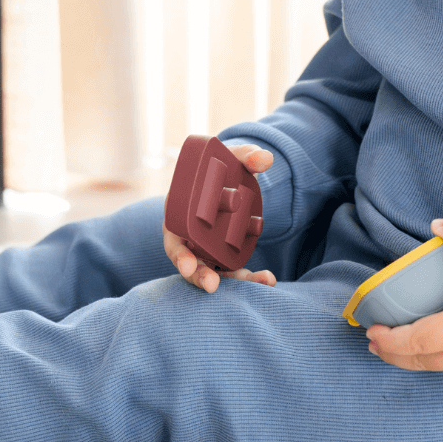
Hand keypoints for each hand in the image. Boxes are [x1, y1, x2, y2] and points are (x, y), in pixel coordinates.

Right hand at [163, 144, 276, 292]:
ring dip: (235, 282)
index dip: (179, 255)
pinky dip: (249, 277)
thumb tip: (265, 159)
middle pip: (191, 264)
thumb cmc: (219, 169)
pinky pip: (233, 271)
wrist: (229, 178)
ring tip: (262, 281)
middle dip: (200, 276)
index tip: (186, 265)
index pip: (174, 241)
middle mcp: (190, 239)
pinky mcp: (224, 255)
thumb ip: (246, 155)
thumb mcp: (230, 158)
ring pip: (215, 272)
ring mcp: (207, 250)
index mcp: (180, 218)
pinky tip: (269, 280)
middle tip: (212, 285)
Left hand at [366, 212, 442, 383]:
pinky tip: (436, 348)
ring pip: (441, 368)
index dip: (389, 340)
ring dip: (418, 358)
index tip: (372, 331)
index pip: (416, 341)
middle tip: (375, 342)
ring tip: (400, 344)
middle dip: (393, 353)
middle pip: (422, 361)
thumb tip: (435, 225)